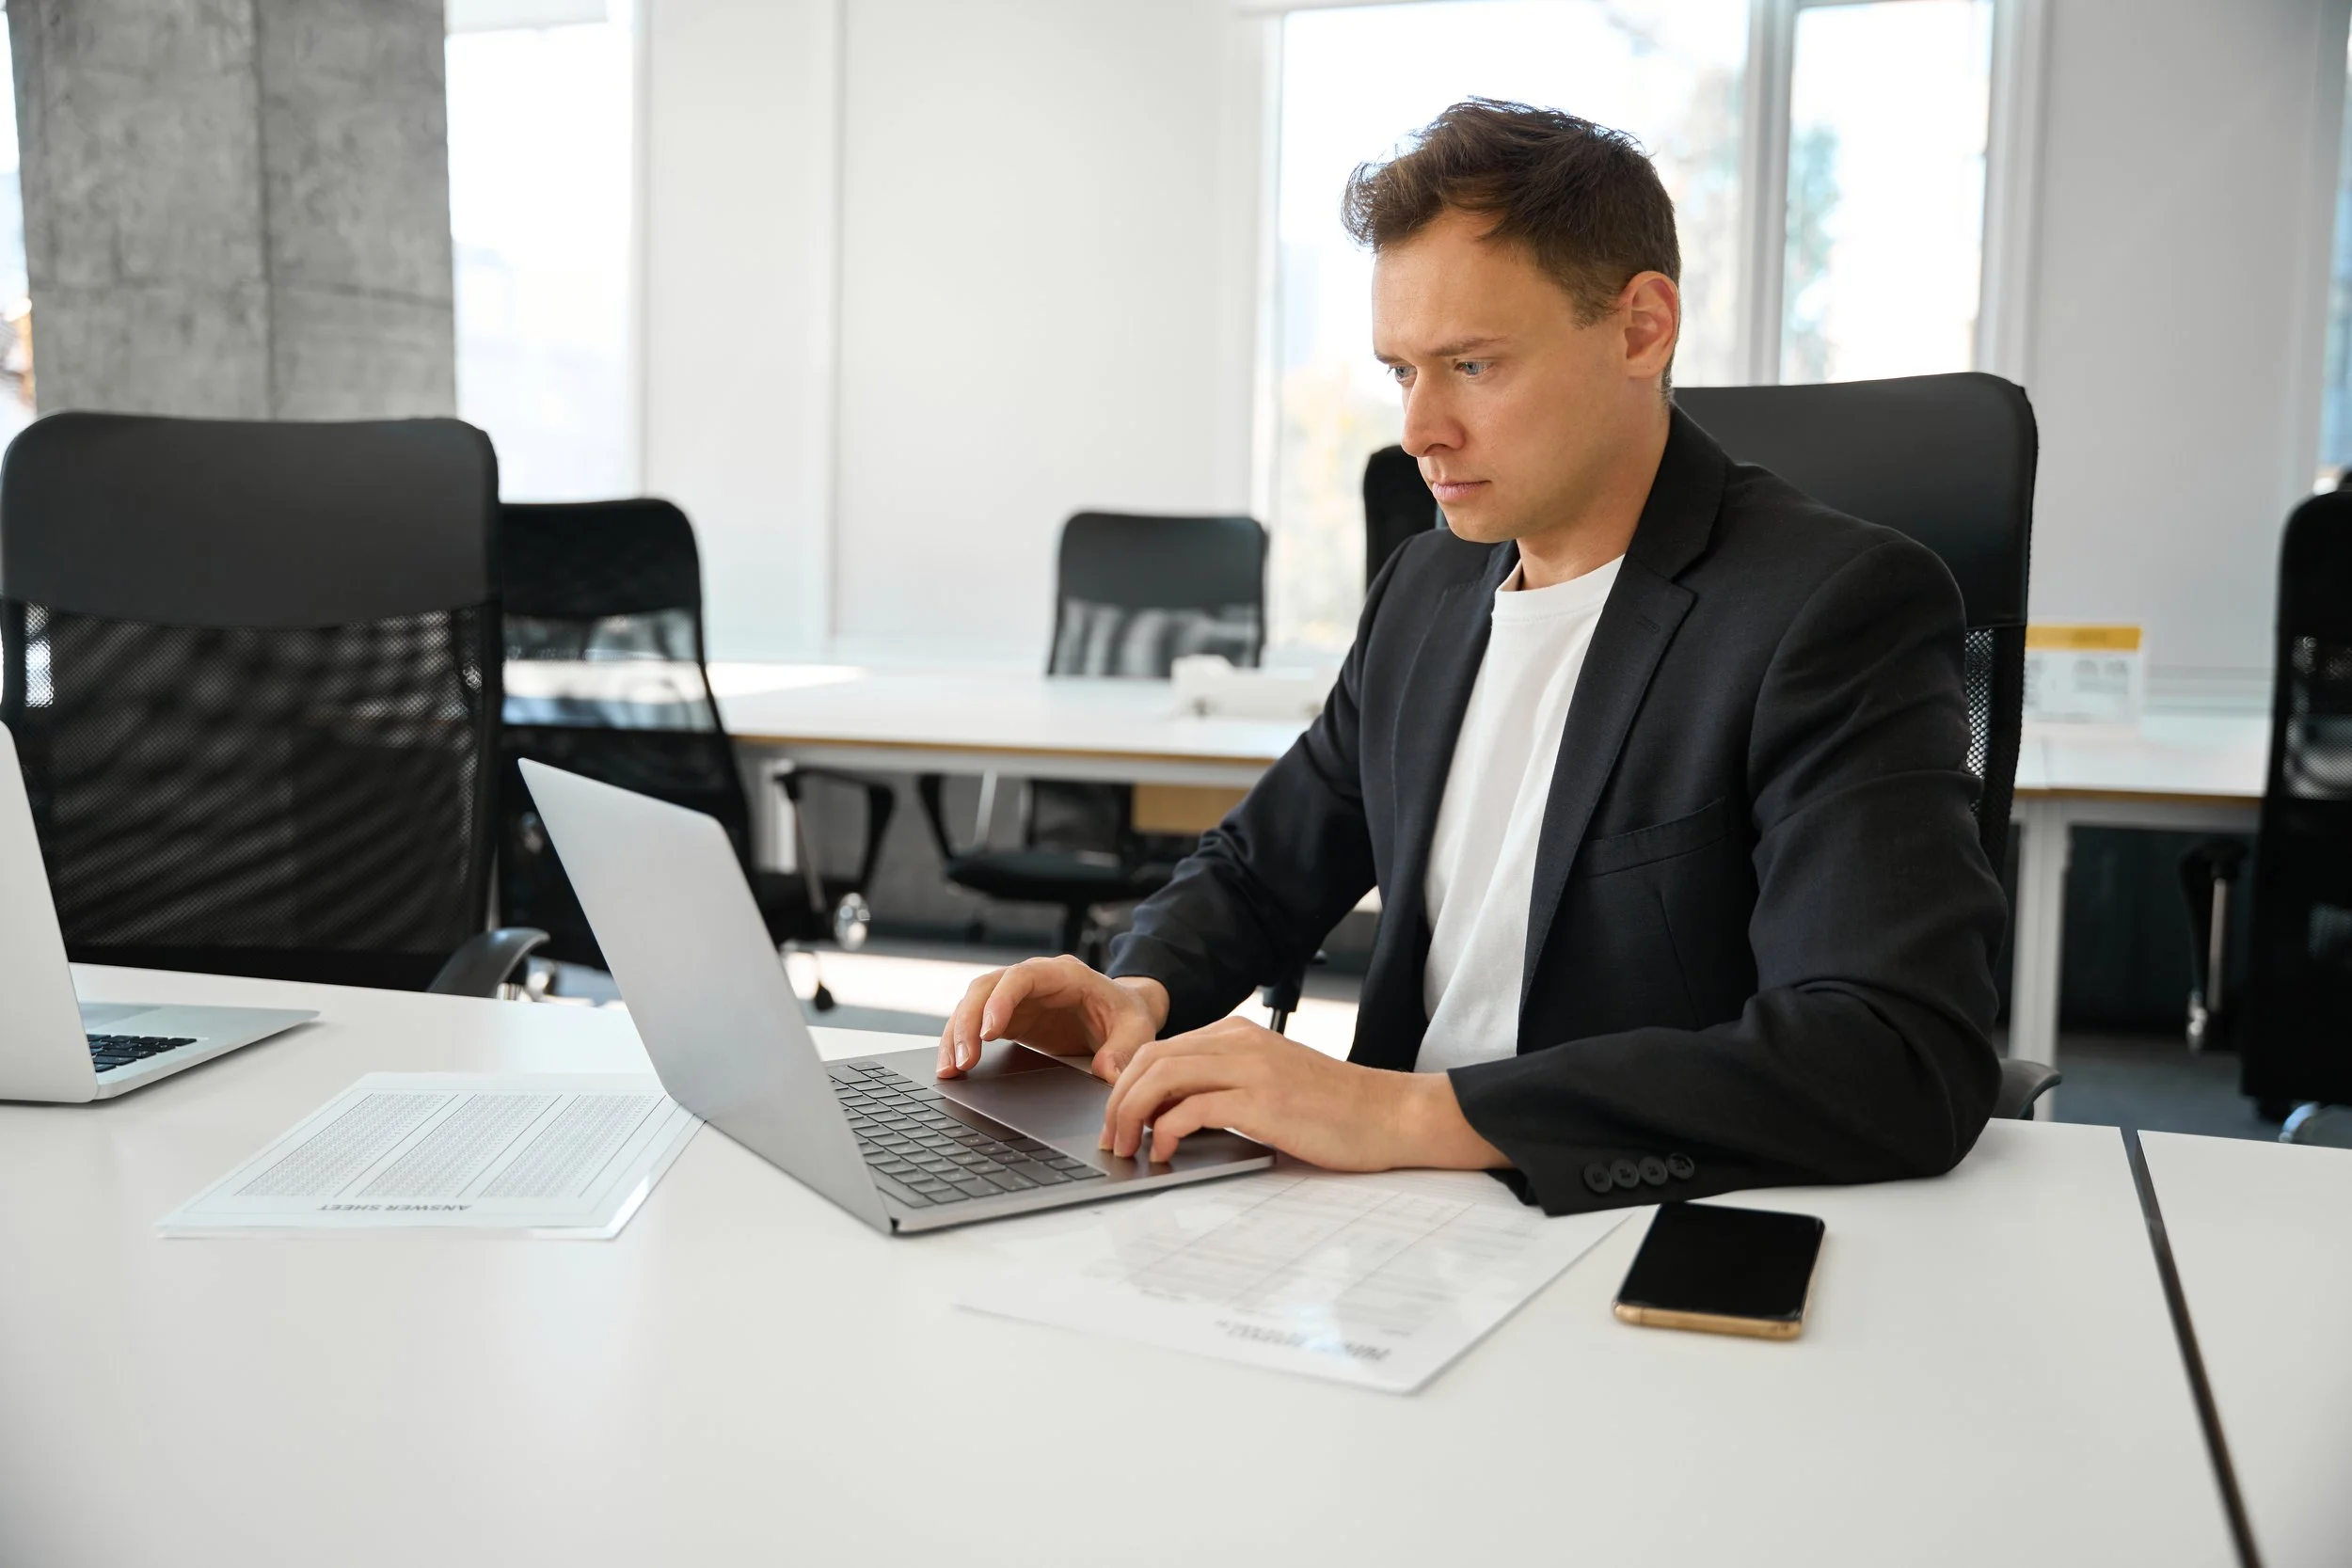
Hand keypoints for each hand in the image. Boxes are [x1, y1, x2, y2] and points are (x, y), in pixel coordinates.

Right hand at [936, 956, 1169, 1079]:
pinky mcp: (1009, 1018)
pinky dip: (961, 1043)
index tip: (989, 1032)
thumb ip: (1123, 1050)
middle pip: (986, 988)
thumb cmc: (1128, 1015)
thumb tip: (1107, 1073)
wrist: (1123, 1012)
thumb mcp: (1137, 1030)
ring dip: (956, 1035)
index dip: (1001, 1001)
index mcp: (1064, 975)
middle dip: (968, 1022)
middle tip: (962, 1061)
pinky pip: (975, 1024)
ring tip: (949, 1070)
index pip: (1021, 977)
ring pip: (972, 1005)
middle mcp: (1033, 981)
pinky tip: (953, 1069)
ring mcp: (1017, 998)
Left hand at [1098, 1017, 1507, 1172]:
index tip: (1116, 1120)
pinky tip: (1167, 1153)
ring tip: (1129, 1148)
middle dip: (1117, 1100)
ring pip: (1161, 1077)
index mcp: (1238, 1034)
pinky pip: (1192, 1109)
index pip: (1159, 1049)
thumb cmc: (1334, 1110)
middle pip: (1149, 1059)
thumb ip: (1224, 1087)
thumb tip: (1170, 1115)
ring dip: (1132, 1115)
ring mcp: (1250, 1068)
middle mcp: (1239, 1042)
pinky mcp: (1262, 1101)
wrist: (1389, 1115)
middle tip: (1112, 1138)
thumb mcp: (1269, 1084)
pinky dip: (1167, 1131)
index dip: (1125, 1085)